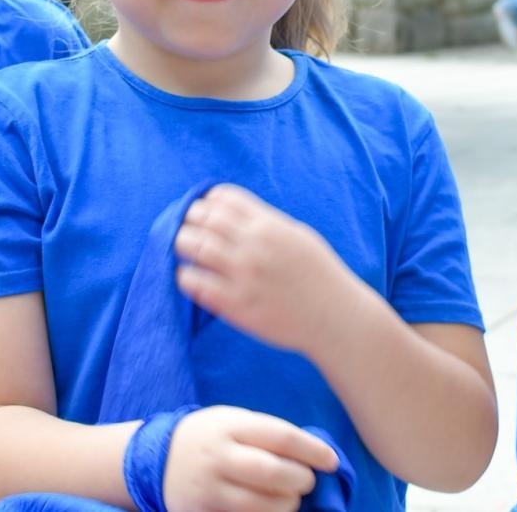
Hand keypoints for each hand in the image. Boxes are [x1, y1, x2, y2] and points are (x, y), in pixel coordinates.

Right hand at [162, 405, 337, 511]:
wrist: (157, 460)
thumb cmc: (209, 437)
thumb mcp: (231, 420)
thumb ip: (266, 434)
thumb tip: (312, 454)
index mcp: (229, 426)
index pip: (280, 437)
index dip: (312, 451)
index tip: (331, 461)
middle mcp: (218, 457)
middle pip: (273, 474)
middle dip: (301, 480)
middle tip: (307, 481)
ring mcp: (209, 490)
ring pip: (261, 506)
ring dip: (287, 505)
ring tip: (289, 498)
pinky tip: (270, 510)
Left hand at [174, 184, 354, 354]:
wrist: (335, 318)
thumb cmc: (318, 275)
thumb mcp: (297, 234)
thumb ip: (265, 222)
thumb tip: (230, 210)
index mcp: (270, 224)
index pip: (223, 198)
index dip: (206, 201)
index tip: (202, 212)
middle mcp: (254, 245)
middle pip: (203, 219)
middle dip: (188, 220)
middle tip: (186, 230)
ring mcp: (244, 275)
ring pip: (194, 247)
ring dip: (181, 245)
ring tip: (183, 250)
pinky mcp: (237, 305)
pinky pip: (196, 285)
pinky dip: (185, 277)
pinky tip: (188, 277)